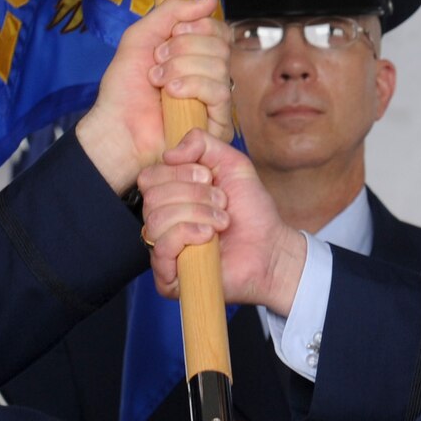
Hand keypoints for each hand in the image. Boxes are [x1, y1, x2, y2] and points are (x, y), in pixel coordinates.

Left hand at [74, 0, 230, 192]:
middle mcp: (210, 76)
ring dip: (180, 68)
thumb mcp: (141, 37)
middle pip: (221, 45)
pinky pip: (220, 92)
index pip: (220, 30)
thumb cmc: (124, 88)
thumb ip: (172, 12)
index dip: (199, 26)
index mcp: (197, 55)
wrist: (116, 126)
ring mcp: (215, 100)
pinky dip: (192, 87)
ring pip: (219, 66)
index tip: (172, 34)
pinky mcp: (218, 123)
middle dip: (183, 48)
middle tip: (157, 62)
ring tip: (158, 82)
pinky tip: (171, 95)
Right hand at [140, 131, 307, 312]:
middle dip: (193, 194)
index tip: (209, 179)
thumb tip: (169, 153)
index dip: (179, 173)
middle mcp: (161, 222)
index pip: (149, 177)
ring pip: (156, 220)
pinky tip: (210, 237)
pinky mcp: (168, 277)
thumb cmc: (251, 211)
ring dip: (197, 213)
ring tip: (221, 221)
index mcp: (170, 197)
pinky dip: (189, 234)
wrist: (271, 248)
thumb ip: (202, 143)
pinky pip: (161, 247)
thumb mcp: (232, 163)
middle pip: (151, 197)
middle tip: (221, 202)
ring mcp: (163, 251)